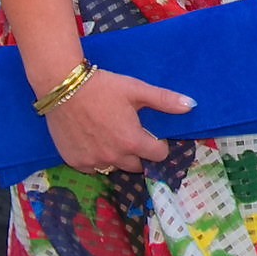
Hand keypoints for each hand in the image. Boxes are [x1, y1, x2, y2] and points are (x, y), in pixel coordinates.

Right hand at [44, 69, 191, 173]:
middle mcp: (113, 157)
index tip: (154, 135)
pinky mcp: (74, 162)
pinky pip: (94, 168)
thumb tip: (192, 105)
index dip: (159, 145)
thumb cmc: (104, 87)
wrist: (64, 88)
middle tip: (133, 135)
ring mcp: (92, 161)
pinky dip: (98, 159)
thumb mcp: (137, 90)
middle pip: (137, 166)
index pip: (158, 155)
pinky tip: (97, 142)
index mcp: (132, 141)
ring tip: (114, 138)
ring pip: (114, 168)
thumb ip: (165, 100)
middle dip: (140, 153)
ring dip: (119, 158)